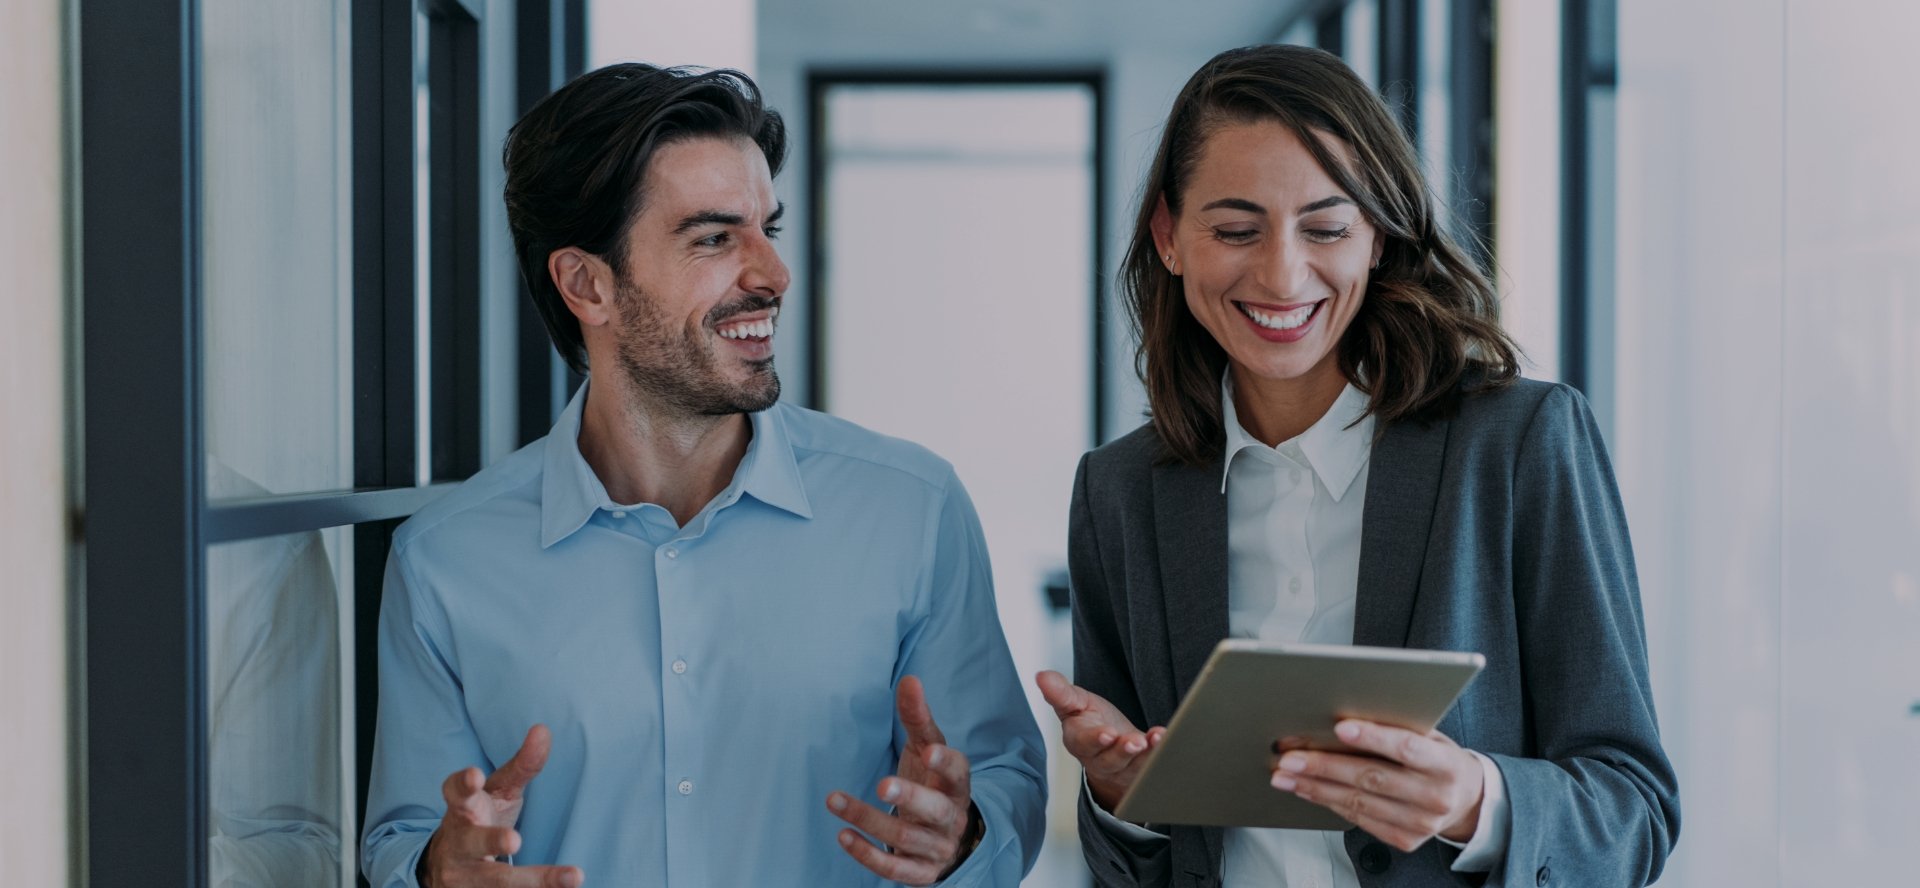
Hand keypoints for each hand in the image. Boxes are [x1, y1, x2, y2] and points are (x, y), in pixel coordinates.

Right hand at [420, 724, 583, 886]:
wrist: (447, 865)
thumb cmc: (480, 816)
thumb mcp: (499, 790)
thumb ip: (521, 765)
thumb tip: (543, 729)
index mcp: (462, 808)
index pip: (455, 792)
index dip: (462, 784)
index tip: (474, 775)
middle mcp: (459, 842)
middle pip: (473, 842)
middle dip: (492, 841)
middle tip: (515, 840)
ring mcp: (463, 875)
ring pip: (494, 881)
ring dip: (533, 881)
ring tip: (572, 878)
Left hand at [827, 676, 977, 885]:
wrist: (950, 838)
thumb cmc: (934, 783)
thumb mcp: (928, 749)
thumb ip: (918, 718)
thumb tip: (909, 680)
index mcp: (956, 785)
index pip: (959, 773)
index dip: (946, 763)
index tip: (930, 750)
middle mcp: (950, 818)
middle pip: (935, 811)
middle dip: (910, 798)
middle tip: (883, 784)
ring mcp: (936, 848)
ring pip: (906, 839)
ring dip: (869, 820)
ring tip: (834, 800)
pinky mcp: (919, 873)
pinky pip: (894, 870)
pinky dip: (867, 855)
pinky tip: (843, 835)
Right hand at [1034, 671, 1165, 813]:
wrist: (1111, 748)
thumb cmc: (1091, 722)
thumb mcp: (1075, 704)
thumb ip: (1060, 692)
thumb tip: (1041, 676)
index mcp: (1079, 740)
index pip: (1083, 742)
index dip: (1094, 740)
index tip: (1106, 734)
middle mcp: (1099, 758)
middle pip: (1109, 759)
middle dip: (1122, 751)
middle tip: (1135, 742)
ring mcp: (1122, 767)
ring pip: (1132, 764)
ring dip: (1144, 753)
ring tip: (1152, 739)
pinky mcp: (1142, 769)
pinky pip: (1152, 763)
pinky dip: (1160, 751)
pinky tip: (1164, 737)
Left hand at [1270, 719, 1484, 851]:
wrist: (1467, 800)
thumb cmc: (1441, 759)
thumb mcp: (1433, 736)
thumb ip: (1399, 727)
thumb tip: (1346, 715)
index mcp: (1446, 764)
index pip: (1406, 747)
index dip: (1373, 737)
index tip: (1339, 727)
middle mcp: (1435, 796)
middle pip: (1372, 778)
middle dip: (1325, 766)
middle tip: (1291, 757)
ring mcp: (1420, 823)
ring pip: (1359, 802)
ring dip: (1316, 787)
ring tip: (1287, 775)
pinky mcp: (1405, 840)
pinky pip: (1359, 819)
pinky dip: (1329, 803)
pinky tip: (1309, 790)